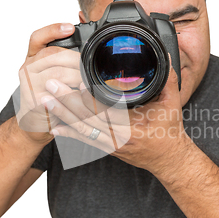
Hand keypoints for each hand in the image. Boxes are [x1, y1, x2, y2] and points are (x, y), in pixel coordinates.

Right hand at [16, 22, 80, 142]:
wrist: (35, 122)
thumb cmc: (49, 96)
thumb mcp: (53, 75)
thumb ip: (63, 62)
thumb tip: (89, 52)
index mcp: (32, 58)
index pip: (38, 38)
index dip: (53, 30)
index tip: (70, 28)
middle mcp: (27, 68)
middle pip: (53, 54)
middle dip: (76, 59)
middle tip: (92, 65)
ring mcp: (29, 84)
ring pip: (57, 73)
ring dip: (78, 76)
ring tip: (91, 80)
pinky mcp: (34, 100)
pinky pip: (57, 93)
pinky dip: (73, 93)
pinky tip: (83, 93)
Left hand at [45, 64, 190, 172]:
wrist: (168, 160)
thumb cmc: (170, 134)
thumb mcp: (172, 105)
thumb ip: (168, 80)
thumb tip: (165, 57)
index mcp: (132, 128)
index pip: (107, 112)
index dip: (90, 99)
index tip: (78, 83)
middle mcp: (117, 139)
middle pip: (86, 120)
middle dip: (67, 102)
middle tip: (51, 86)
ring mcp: (110, 145)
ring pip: (81, 130)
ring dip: (62, 115)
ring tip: (46, 101)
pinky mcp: (106, 149)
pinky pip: (84, 140)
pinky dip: (68, 133)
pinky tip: (54, 126)